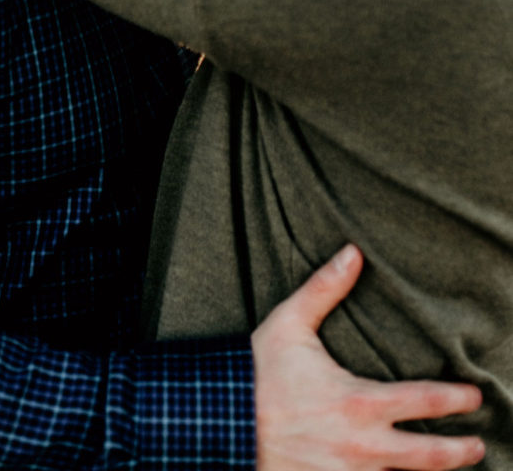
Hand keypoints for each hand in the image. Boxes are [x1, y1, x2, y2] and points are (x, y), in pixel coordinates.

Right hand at [252, 245, 484, 470]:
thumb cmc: (257, 372)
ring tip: (448, 469)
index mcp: (358, 401)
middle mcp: (360, 445)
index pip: (423, 400)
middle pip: (428, 456)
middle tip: (480, 444)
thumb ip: (324, 288)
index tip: (474, 395)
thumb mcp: (289, 323)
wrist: (220, 423)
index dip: (455, 399)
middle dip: (460, 452)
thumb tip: (353, 251)